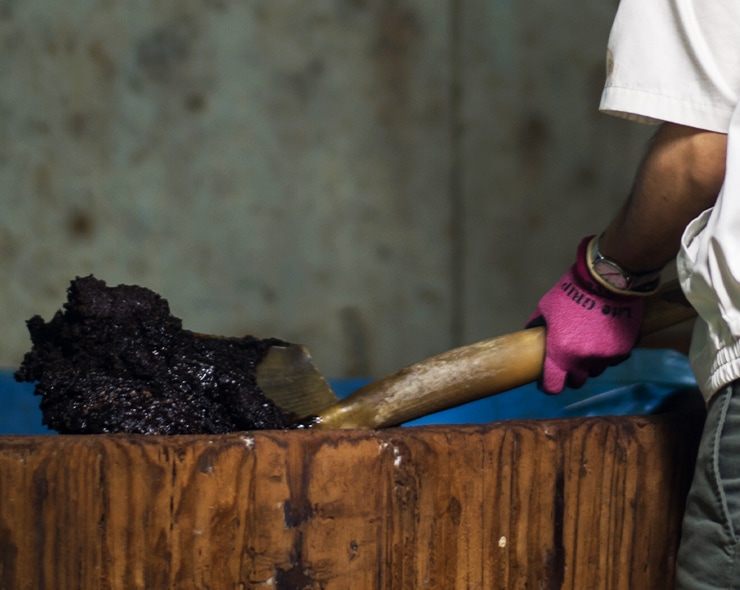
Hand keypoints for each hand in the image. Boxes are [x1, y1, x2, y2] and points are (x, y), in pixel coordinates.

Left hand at [527, 236, 643, 393]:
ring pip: (597, 370)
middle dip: (572, 373)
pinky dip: (610, 353)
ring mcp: (605, 357)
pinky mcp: (624, 350)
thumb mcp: (546, 306)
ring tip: (589, 345)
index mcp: (559, 352)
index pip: (553, 386)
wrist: (607, 281)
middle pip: (577, 381)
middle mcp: (582, 360)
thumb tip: (531, 333)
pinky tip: (606, 339)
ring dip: (591, 363)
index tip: (549, 380)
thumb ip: (537, 324)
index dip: (549, 386)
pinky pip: (614, 359)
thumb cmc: (571, 292)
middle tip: (570, 359)